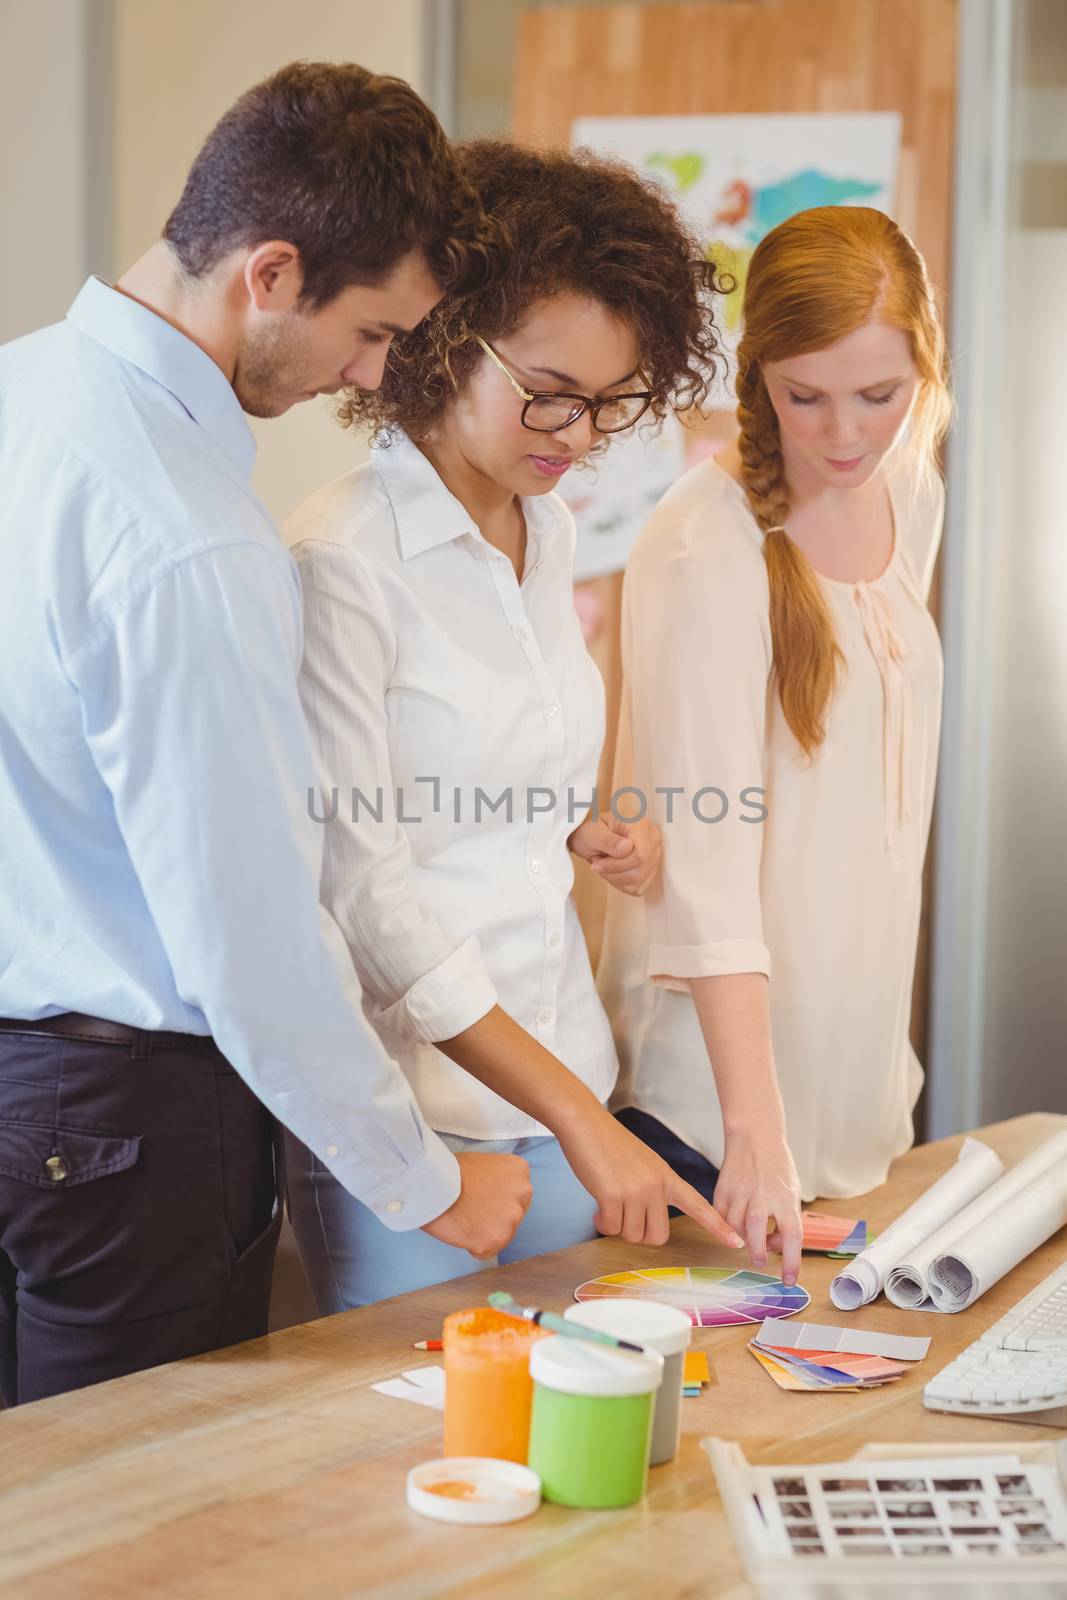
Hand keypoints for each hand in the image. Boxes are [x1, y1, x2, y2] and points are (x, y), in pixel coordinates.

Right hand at [422, 1151, 531, 1258]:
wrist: (433, 1184)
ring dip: (485, 1232)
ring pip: (502, 1234)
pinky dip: (474, 1245)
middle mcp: (523, 1192)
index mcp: (519, 1171)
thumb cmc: (450, 1172)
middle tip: (472, 1211)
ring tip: (464, 1218)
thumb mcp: (484, 1163)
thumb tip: (496, 1195)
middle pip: (513, 1216)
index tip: (482, 1200)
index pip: (518, 1195)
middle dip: (495, 1218)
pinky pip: (487, 1250)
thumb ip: (498, 1180)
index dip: (497, 1201)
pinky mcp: (497, 1239)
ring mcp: (512, 1217)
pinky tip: (462, 1229)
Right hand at [556, 1106, 744, 1249]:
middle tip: (624, 1216)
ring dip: (617, 1226)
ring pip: (632, 1235)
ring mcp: (636, 1191)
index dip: (718, 1226)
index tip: (737, 1243)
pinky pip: (611, 1228)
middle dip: (639, 1233)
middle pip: (658, 1236)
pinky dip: (602, 1222)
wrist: (585, 1123)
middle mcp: (656, 1185)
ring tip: (608, 1203)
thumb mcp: (643, 1165)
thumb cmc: (610, 1145)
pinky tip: (597, 1206)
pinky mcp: (613, 1196)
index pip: (699, 1205)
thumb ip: (652, 1191)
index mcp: (668, 1177)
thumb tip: (644, 1223)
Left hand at [568, 811, 661, 896]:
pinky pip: (638, 886)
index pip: (639, 854)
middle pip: (640, 868)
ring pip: (639, 879)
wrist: (593, 837)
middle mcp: (652, 838)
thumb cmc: (592, 831)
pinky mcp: (650, 869)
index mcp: (640, 824)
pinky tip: (613, 871)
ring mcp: (654, 854)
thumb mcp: (592, 833)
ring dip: (615, 877)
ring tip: (605, 864)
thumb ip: (608, 840)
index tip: (597, 863)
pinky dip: (620, 883)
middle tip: (597, 863)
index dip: (617, 864)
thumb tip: (627, 847)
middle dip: (614, 871)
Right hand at [712, 1129, 802, 1285]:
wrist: (755, 1138)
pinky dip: (728, 1227)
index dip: (792, 1262)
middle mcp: (763, 1198)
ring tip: (751, 1239)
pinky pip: (722, 1219)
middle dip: (759, 1255)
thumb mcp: (792, 1192)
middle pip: (757, 1236)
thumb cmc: (777, 1167)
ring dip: (743, 1241)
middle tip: (761, 1261)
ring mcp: (740, 1194)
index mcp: (786, 1199)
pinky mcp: (723, 1191)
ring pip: (736, 1230)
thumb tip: (776, 1245)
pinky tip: (736, 1223)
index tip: (789, 1280)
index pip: (792, 1238)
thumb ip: (787, 1219)